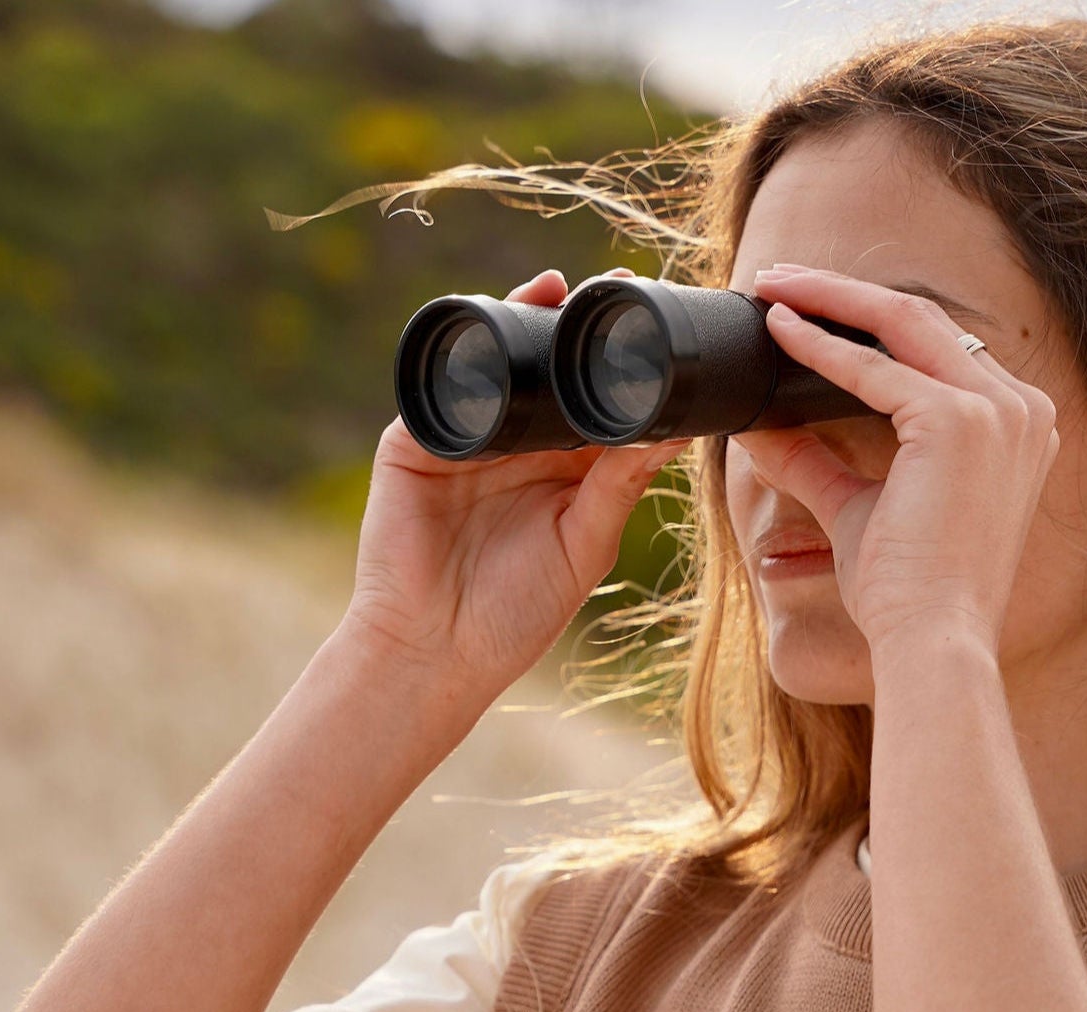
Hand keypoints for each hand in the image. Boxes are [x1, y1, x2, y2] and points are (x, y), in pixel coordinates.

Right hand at [339, 266, 689, 729]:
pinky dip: (467, 355)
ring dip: (523, 321)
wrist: (434, 649)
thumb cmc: (515, 613)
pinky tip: (495, 327)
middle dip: (575, 326)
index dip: (624, 364)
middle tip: (618, 286)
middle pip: (549, 367)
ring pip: (498, 362)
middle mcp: (518, 442)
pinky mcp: (415, 438)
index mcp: (564, 467)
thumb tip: (672, 433)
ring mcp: (466, 434)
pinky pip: (442, 384)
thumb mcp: (583, 545)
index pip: (597, 399)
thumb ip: (619, 486)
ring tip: (558, 290)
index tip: (660, 321)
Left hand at [747, 264, 1058, 656]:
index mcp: (1014, 427)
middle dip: (844, 293)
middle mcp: (1020, 409)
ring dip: (829, 298)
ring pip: (901, 321)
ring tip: (772, 287)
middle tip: (779, 279)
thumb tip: (757, 427)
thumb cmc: (907, 594)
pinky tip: (778, 332)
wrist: (932, 642)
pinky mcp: (958, 422)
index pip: (937, 349)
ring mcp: (997, 411)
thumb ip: (815, 461)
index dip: (870, 323)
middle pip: (922, 319)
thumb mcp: (857, 509)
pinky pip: (873, 368)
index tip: (812, 310)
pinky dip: (820, 346)